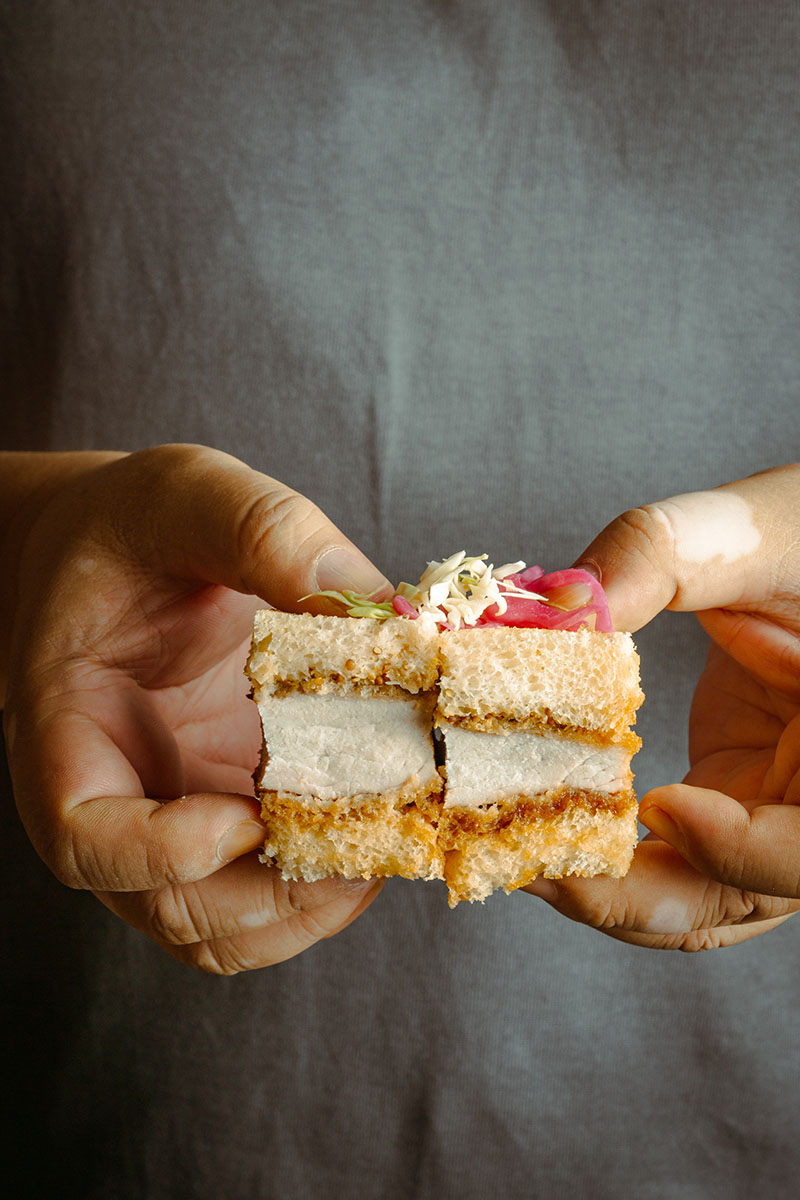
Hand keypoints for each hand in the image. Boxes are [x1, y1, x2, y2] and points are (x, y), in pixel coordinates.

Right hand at [4, 445, 389, 971]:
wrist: (112, 551)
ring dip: (309, 908)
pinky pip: (265, 891)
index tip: (246, 817)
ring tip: (389, 842)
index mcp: (67, 726)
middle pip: (172, 910)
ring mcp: (173, 816)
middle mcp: (115, 796)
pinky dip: (323, 883)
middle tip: (371, 840)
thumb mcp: (186, 495)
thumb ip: (268, 533)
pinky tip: (380, 822)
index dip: (160, 854)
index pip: (83, 837)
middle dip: (275, 899)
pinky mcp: (225, 812)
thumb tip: (382, 613)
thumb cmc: (127, 526)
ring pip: (226, 928)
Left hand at [524, 464, 799, 949]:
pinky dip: (602, 856)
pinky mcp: (725, 803)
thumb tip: (553, 607)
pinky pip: (667, 860)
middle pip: (731, 901)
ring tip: (515, 852)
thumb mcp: (753, 533)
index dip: (734, 848)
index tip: (658, 805)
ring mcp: (767, 815)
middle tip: (535, 866)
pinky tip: (536, 820)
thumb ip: (662, 556)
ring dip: (599, 889)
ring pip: (689, 899)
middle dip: (625, 897)